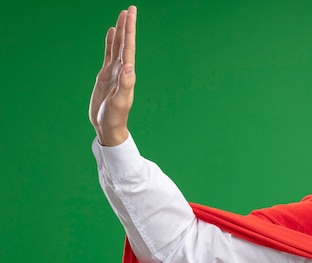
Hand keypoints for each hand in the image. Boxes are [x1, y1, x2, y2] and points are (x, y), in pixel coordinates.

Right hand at [89, 6, 136, 145]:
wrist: (108, 127)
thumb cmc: (114, 117)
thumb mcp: (119, 102)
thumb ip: (125, 85)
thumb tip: (128, 67)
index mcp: (127, 74)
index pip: (129, 48)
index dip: (130, 31)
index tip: (131, 15)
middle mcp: (123, 70)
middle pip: (126, 44)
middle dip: (128, 26)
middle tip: (130, 8)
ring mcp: (114, 72)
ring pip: (118, 46)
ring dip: (121, 32)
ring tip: (123, 15)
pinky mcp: (106, 75)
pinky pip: (109, 54)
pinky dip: (111, 43)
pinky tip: (112, 33)